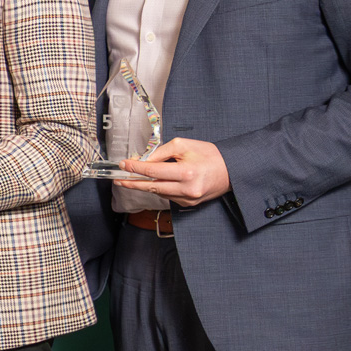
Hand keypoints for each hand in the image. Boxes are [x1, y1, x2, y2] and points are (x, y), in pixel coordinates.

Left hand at [115, 137, 230, 207]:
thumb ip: (161, 153)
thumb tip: (142, 161)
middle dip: (133, 183)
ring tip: (131, 180)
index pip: (153, 172)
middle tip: (118, 180)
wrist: (231, 170)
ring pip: (158, 193)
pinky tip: (157, 182)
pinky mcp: (189, 204)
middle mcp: (187, 189)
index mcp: (186, 172)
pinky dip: (160, 189)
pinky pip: (168, 196)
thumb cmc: (210, 155)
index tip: (123, 165)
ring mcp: (188, 199)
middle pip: (152, 187)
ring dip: (145, 186)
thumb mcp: (184, 146)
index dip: (135, 168)